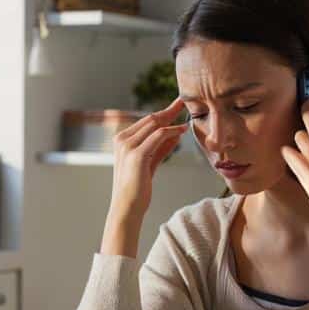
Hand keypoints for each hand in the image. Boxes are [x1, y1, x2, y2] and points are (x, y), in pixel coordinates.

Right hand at [101, 98, 185, 257]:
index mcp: (121, 140)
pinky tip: (182, 130)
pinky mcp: (137, 155)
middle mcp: (122, 140)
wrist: (127, 208)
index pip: (145, 122)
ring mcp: (128, 146)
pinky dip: (172, 131)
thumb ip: (160, 148)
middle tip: (184, 101)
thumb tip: (176, 134)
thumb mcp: (150, 163)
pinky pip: (158, 136)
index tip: (176, 106)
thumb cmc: (138, 189)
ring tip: (187, 112)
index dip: (163, 113)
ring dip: (172, 118)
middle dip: (168, 110)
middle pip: (150, 119)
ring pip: (154, 124)